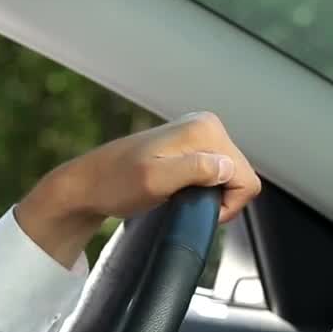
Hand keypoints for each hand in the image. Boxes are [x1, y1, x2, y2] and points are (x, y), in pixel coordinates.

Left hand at [15, 111, 262, 268]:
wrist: (87, 184)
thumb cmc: (114, 184)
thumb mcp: (154, 181)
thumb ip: (193, 171)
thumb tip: (226, 166)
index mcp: (204, 129)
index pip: (245, 177)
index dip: (227, 203)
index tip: (195, 206)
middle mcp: (204, 125)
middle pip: (240, 175)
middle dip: (219, 197)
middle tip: (182, 201)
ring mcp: (196, 134)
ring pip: (228, 176)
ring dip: (209, 193)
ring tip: (177, 195)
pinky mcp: (188, 146)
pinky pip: (214, 173)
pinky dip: (202, 188)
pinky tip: (178, 190)